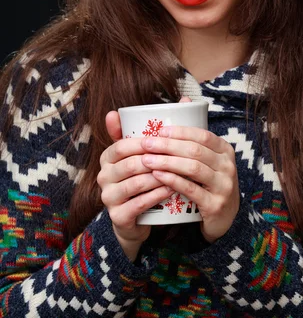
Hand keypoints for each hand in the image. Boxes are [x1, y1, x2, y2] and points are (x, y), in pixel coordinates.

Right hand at [96, 97, 190, 258]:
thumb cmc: (143, 178)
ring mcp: (108, 197)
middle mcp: (103, 176)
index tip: (167, 140)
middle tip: (179, 158)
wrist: (136, 218)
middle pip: (130, 164)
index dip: (144, 143)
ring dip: (160, 177)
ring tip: (180, 173)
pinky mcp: (118, 216)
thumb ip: (160, 128)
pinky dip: (158, 195)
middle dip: (156, 160)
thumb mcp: (146, 153)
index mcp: (107, 158)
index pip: (122, 145)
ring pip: (136, 183)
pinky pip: (139, 203)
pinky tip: (173, 190)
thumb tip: (184, 99)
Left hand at [140, 116, 239, 243]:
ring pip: (193, 168)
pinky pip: (191, 189)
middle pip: (195, 150)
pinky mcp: (215, 205)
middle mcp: (228, 166)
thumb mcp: (206, 159)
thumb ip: (193, 135)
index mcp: (225, 150)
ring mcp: (224, 186)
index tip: (158, 130)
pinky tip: (157, 176)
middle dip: (168, 146)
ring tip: (146, 160)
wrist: (222, 220)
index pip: (202, 135)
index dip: (179, 131)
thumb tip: (183, 100)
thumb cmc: (207, 183)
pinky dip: (172, 181)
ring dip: (166, 162)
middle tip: (146, 144)